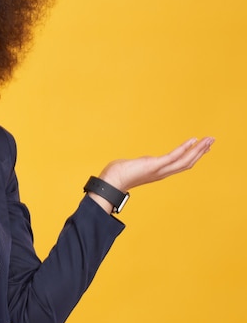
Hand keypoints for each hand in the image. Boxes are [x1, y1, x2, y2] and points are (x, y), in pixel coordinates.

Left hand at [89, 137, 214, 212]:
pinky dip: (185, 148)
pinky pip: (174, 156)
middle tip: (211, 141)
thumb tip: (138, 163)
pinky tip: (193, 141)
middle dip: (200, 152)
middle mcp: (162, 173)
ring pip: (185, 160)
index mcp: (159, 173)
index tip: (201, 148)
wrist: (111, 182)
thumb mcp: (134, 167)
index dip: (193, 157)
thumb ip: (141, 165)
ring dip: (198, 149)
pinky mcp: (155, 165)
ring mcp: (160, 170)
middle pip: (187, 163)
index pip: (180, 165)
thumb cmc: (118, 175)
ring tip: (209, 140)